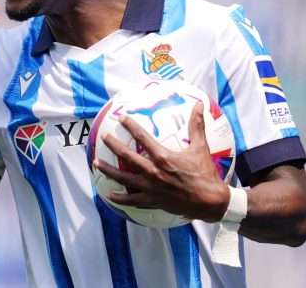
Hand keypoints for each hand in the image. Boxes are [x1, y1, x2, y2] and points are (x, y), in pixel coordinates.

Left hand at [94, 102, 229, 221]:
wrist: (209, 201)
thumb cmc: (205, 173)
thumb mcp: (201, 147)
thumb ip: (197, 125)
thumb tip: (200, 104)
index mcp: (163, 157)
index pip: (142, 138)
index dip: (131, 126)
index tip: (121, 117)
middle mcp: (153, 172)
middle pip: (128, 156)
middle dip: (114, 145)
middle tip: (104, 137)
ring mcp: (151, 188)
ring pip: (124, 178)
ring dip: (109, 170)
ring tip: (96, 164)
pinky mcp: (152, 201)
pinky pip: (132, 200)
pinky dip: (120, 198)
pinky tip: (110, 194)